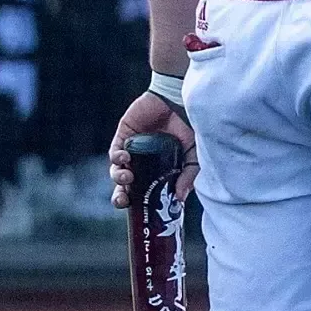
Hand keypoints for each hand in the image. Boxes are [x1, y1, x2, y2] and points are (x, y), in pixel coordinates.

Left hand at [107, 90, 196, 207]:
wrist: (179, 96)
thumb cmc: (190, 124)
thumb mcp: (195, 154)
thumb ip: (189, 175)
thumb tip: (180, 199)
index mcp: (159, 171)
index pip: (145, 193)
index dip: (140, 204)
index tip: (140, 214)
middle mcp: (144, 163)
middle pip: (127, 187)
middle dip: (121, 197)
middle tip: (123, 202)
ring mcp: (133, 150)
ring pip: (118, 171)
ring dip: (119, 178)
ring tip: (127, 178)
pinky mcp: (125, 135)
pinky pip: (115, 152)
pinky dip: (117, 158)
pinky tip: (124, 160)